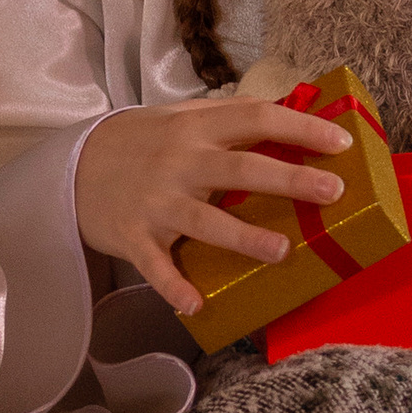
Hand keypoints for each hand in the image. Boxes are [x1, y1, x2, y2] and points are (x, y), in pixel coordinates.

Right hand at [74, 95, 355, 318]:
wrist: (71, 167)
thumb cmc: (140, 143)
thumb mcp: (180, 117)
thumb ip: (228, 115)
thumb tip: (289, 108)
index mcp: (196, 128)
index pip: (256, 119)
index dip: (299, 128)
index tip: (339, 143)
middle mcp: (180, 162)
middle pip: (241, 168)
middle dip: (289, 180)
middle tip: (333, 192)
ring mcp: (156, 202)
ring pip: (205, 220)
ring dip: (244, 237)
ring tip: (282, 251)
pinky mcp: (133, 237)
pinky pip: (156, 265)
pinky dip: (173, 285)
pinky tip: (196, 304)